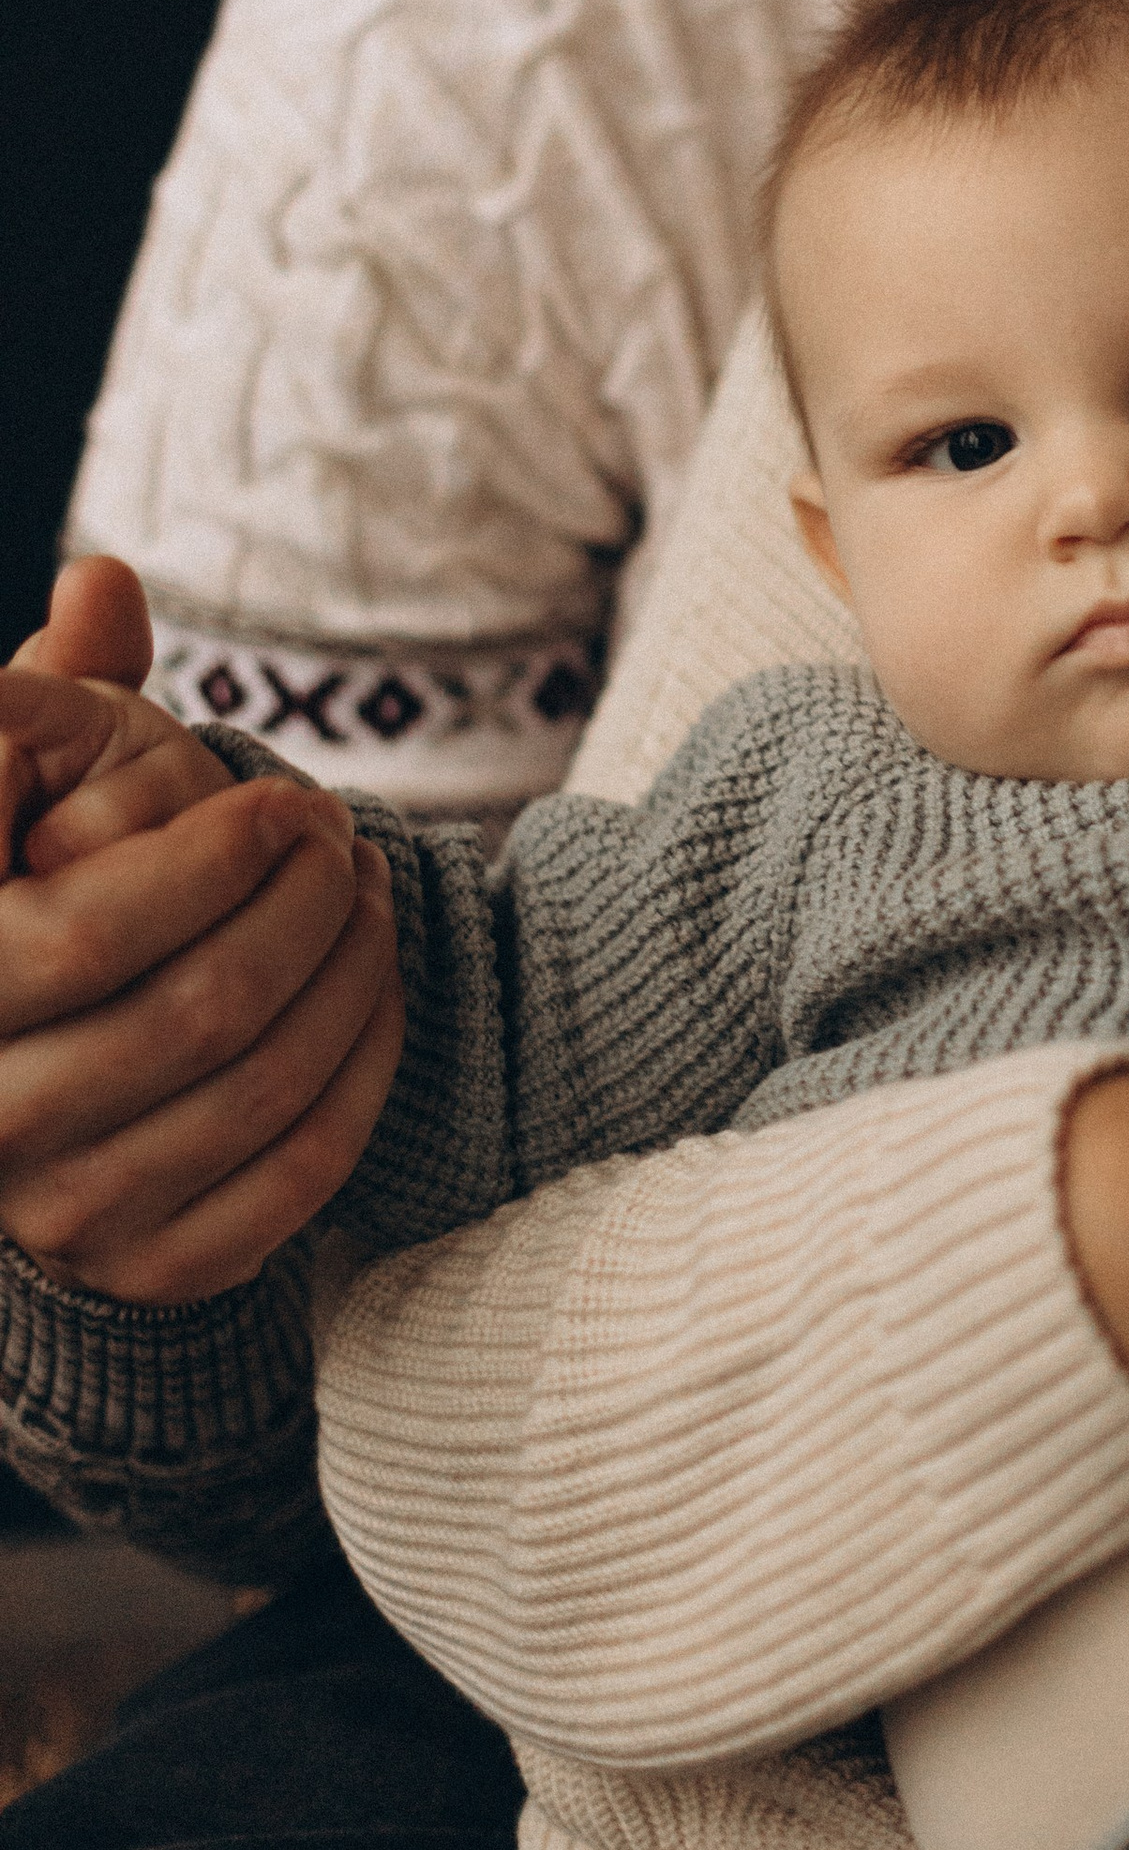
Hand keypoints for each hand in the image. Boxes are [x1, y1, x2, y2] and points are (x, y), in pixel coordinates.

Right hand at [0, 558, 403, 1301]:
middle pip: (197, 1011)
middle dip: (307, 907)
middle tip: (349, 837)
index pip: (85, 934)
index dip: (212, 856)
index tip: (288, 797)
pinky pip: (296, 1180)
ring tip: (373, 895)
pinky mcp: (147, 1274)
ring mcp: (58, 1218)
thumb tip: (105, 575)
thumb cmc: (34, 893)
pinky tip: (372, 992)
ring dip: (351, 976)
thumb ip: (61, 690)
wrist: (29, 1084)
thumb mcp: (27, 784)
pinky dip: (362, 1071)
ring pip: (258, 1089)